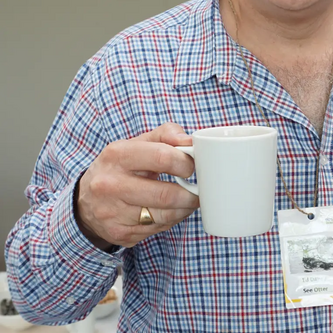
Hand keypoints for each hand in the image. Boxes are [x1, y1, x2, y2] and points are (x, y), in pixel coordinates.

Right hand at [75, 123, 198, 248]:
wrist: (86, 201)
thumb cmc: (120, 167)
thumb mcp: (136, 144)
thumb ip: (165, 135)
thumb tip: (190, 141)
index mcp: (117, 155)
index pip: (163, 157)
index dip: (186, 162)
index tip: (192, 166)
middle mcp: (110, 184)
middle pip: (165, 194)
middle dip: (190, 194)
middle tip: (198, 190)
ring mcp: (113, 212)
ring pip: (164, 215)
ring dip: (184, 209)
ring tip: (189, 200)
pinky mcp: (119, 232)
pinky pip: (157, 229)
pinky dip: (172, 220)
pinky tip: (171, 211)